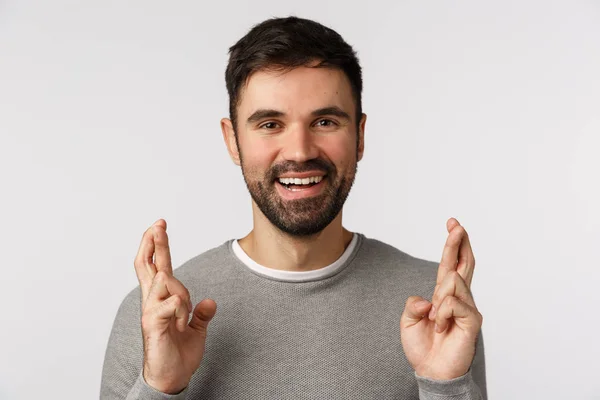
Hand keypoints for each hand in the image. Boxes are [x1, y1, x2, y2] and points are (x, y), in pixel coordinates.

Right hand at [133, 219, 216, 393]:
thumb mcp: (196, 330)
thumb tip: (210, 302)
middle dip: (154, 243)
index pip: (156, 267)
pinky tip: (180, 318)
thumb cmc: (178, 353)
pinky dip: (178, 307)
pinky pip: (168, 304)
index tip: (159, 226)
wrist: (171, 378)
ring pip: (165, 282)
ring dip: (181, 293)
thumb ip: (201, 315)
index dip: (157, 247)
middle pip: (149, 266)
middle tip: (158, 224)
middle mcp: (152, 302)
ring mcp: (150, 312)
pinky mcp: (152, 325)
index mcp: (161, 300)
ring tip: (183, 318)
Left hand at [400, 218, 482, 379]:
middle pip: (464, 263)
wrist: (430, 370)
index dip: (453, 244)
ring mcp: (468, 307)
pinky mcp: (473, 319)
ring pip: (453, 281)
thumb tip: (429, 299)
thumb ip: (413, 303)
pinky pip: (452, 303)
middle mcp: (459, 297)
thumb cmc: (422, 346)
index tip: (453, 224)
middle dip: (459, 242)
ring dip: (438, 300)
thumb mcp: (408, 319)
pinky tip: (440, 328)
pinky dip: (440, 315)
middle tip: (456, 224)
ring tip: (435, 321)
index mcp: (444, 294)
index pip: (451, 264)